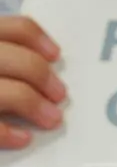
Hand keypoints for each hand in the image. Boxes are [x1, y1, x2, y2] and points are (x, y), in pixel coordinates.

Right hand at [0, 17, 64, 149]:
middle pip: (16, 60)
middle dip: (43, 78)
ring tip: (50, 119)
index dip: (38, 40)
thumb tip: (41, 64)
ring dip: (34, 106)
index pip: (13, 28)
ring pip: (8, 92)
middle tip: (58, 95)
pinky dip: (7, 132)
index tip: (55, 56)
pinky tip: (22, 137)